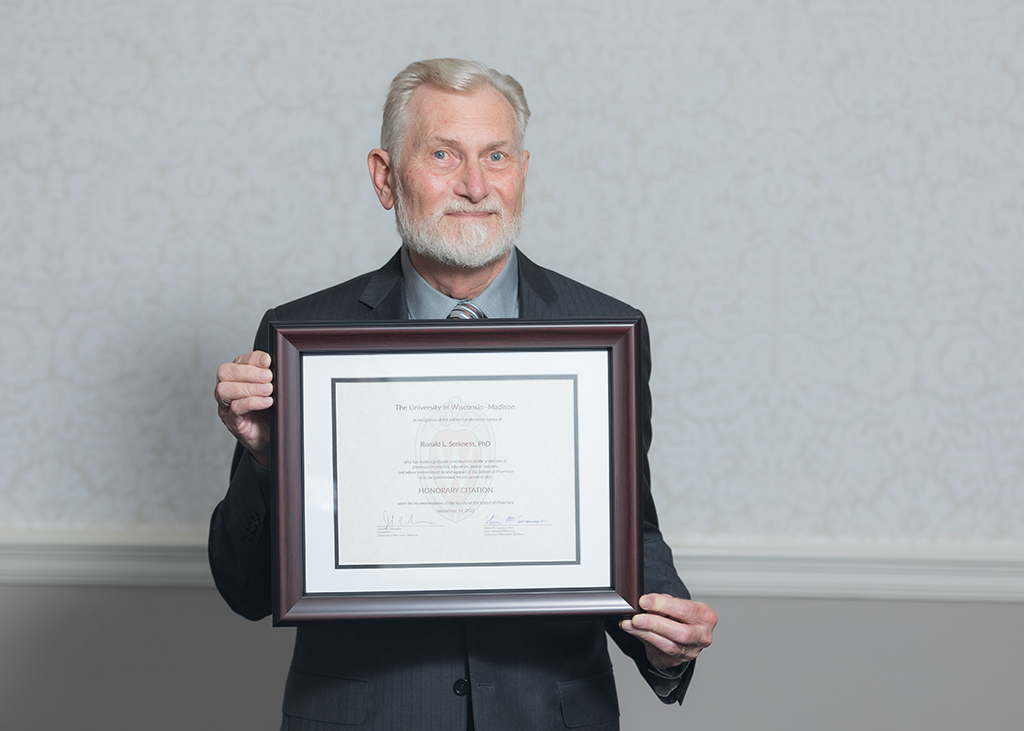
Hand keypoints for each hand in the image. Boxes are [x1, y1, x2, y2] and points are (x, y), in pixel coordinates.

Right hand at [215, 350, 273, 466]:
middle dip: (248, 372)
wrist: (269, 437)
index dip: (253, 358)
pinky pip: (235, 409)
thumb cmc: (268, 411)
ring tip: (268, 390)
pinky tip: (266, 402)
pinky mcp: (232, 422)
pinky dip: (252, 403)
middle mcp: (227, 389)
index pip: (238, 360)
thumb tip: (277, 365)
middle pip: (225, 372)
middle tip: (268, 377)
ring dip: (249, 387)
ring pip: (224, 390)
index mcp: (237, 377)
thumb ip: (270, 377)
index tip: (267, 361)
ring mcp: (226, 406)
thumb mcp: (272, 390)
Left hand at [619, 594, 716, 670]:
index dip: (662, 605)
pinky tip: (633, 632)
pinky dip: (644, 640)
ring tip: (629, 625)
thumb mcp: (675, 603)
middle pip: (680, 633)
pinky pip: (659, 652)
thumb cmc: (681, 615)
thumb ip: (663, 603)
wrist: (681, 633)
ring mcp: (692, 652)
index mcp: (706, 617)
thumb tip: (645, 603)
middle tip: (637, 618)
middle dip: (655, 624)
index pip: (684, 610)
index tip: (644, 601)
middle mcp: (702, 636)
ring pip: (668, 646)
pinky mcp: (678, 661)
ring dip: (645, 634)